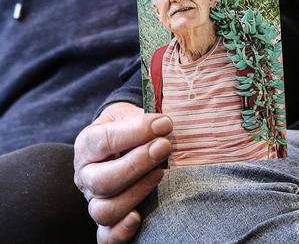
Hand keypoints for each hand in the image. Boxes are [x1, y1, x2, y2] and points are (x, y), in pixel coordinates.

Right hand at [74, 102, 172, 242]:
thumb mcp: (129, 114)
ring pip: (104, 210)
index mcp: (86, 145)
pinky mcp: (105, 222)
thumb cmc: (128, 125)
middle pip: (102, 180)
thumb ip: (142, 119)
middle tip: (165, 146)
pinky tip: (138, 217)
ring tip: (160, 173)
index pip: (103, 141)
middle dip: (138, 163)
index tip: (164, 124)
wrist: (122, 139)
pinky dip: (121, 231)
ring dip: (136, 192)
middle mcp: (85, 176)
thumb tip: (165, 126)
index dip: (136, 132)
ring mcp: (93, 200)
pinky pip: (106, 237)